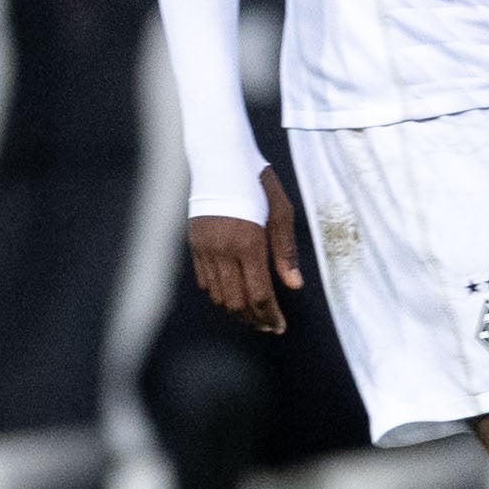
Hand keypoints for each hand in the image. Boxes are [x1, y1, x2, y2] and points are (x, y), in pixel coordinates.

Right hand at [189, 165, 304, 332]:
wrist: (220, 161)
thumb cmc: (258, 184)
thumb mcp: (281, 213)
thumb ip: (286, 252)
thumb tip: (294, 286)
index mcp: (249, 243)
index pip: (259, 294)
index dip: (270, 315)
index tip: (280, 327)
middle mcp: (223, 250)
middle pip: (237, 302)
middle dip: (254, 319)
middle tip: (268, 325)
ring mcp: (205, 249)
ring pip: (218, 296)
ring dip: (236, 310)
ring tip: (253, 314)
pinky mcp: (194, 245)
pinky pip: (204, 281)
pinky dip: (219, 293)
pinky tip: (233, 293)